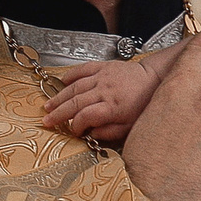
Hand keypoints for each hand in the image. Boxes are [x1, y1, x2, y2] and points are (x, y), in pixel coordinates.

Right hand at [44, 56, 165, 144]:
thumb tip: (92, 134)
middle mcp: (105, 90)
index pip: (86, 116)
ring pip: (75, 87)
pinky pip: (83, 69)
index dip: (76, 125)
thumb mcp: (131, 126)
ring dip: (60, 96)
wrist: (154, 79)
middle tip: (47, 120)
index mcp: (112, 107)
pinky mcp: (104, 66)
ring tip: (49, 105)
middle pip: (76, 102)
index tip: (74, 132)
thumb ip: (110, 132)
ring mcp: (103, 77)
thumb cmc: (143, 104)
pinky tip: (62, 82)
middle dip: (59, 113)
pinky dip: (71, 75)